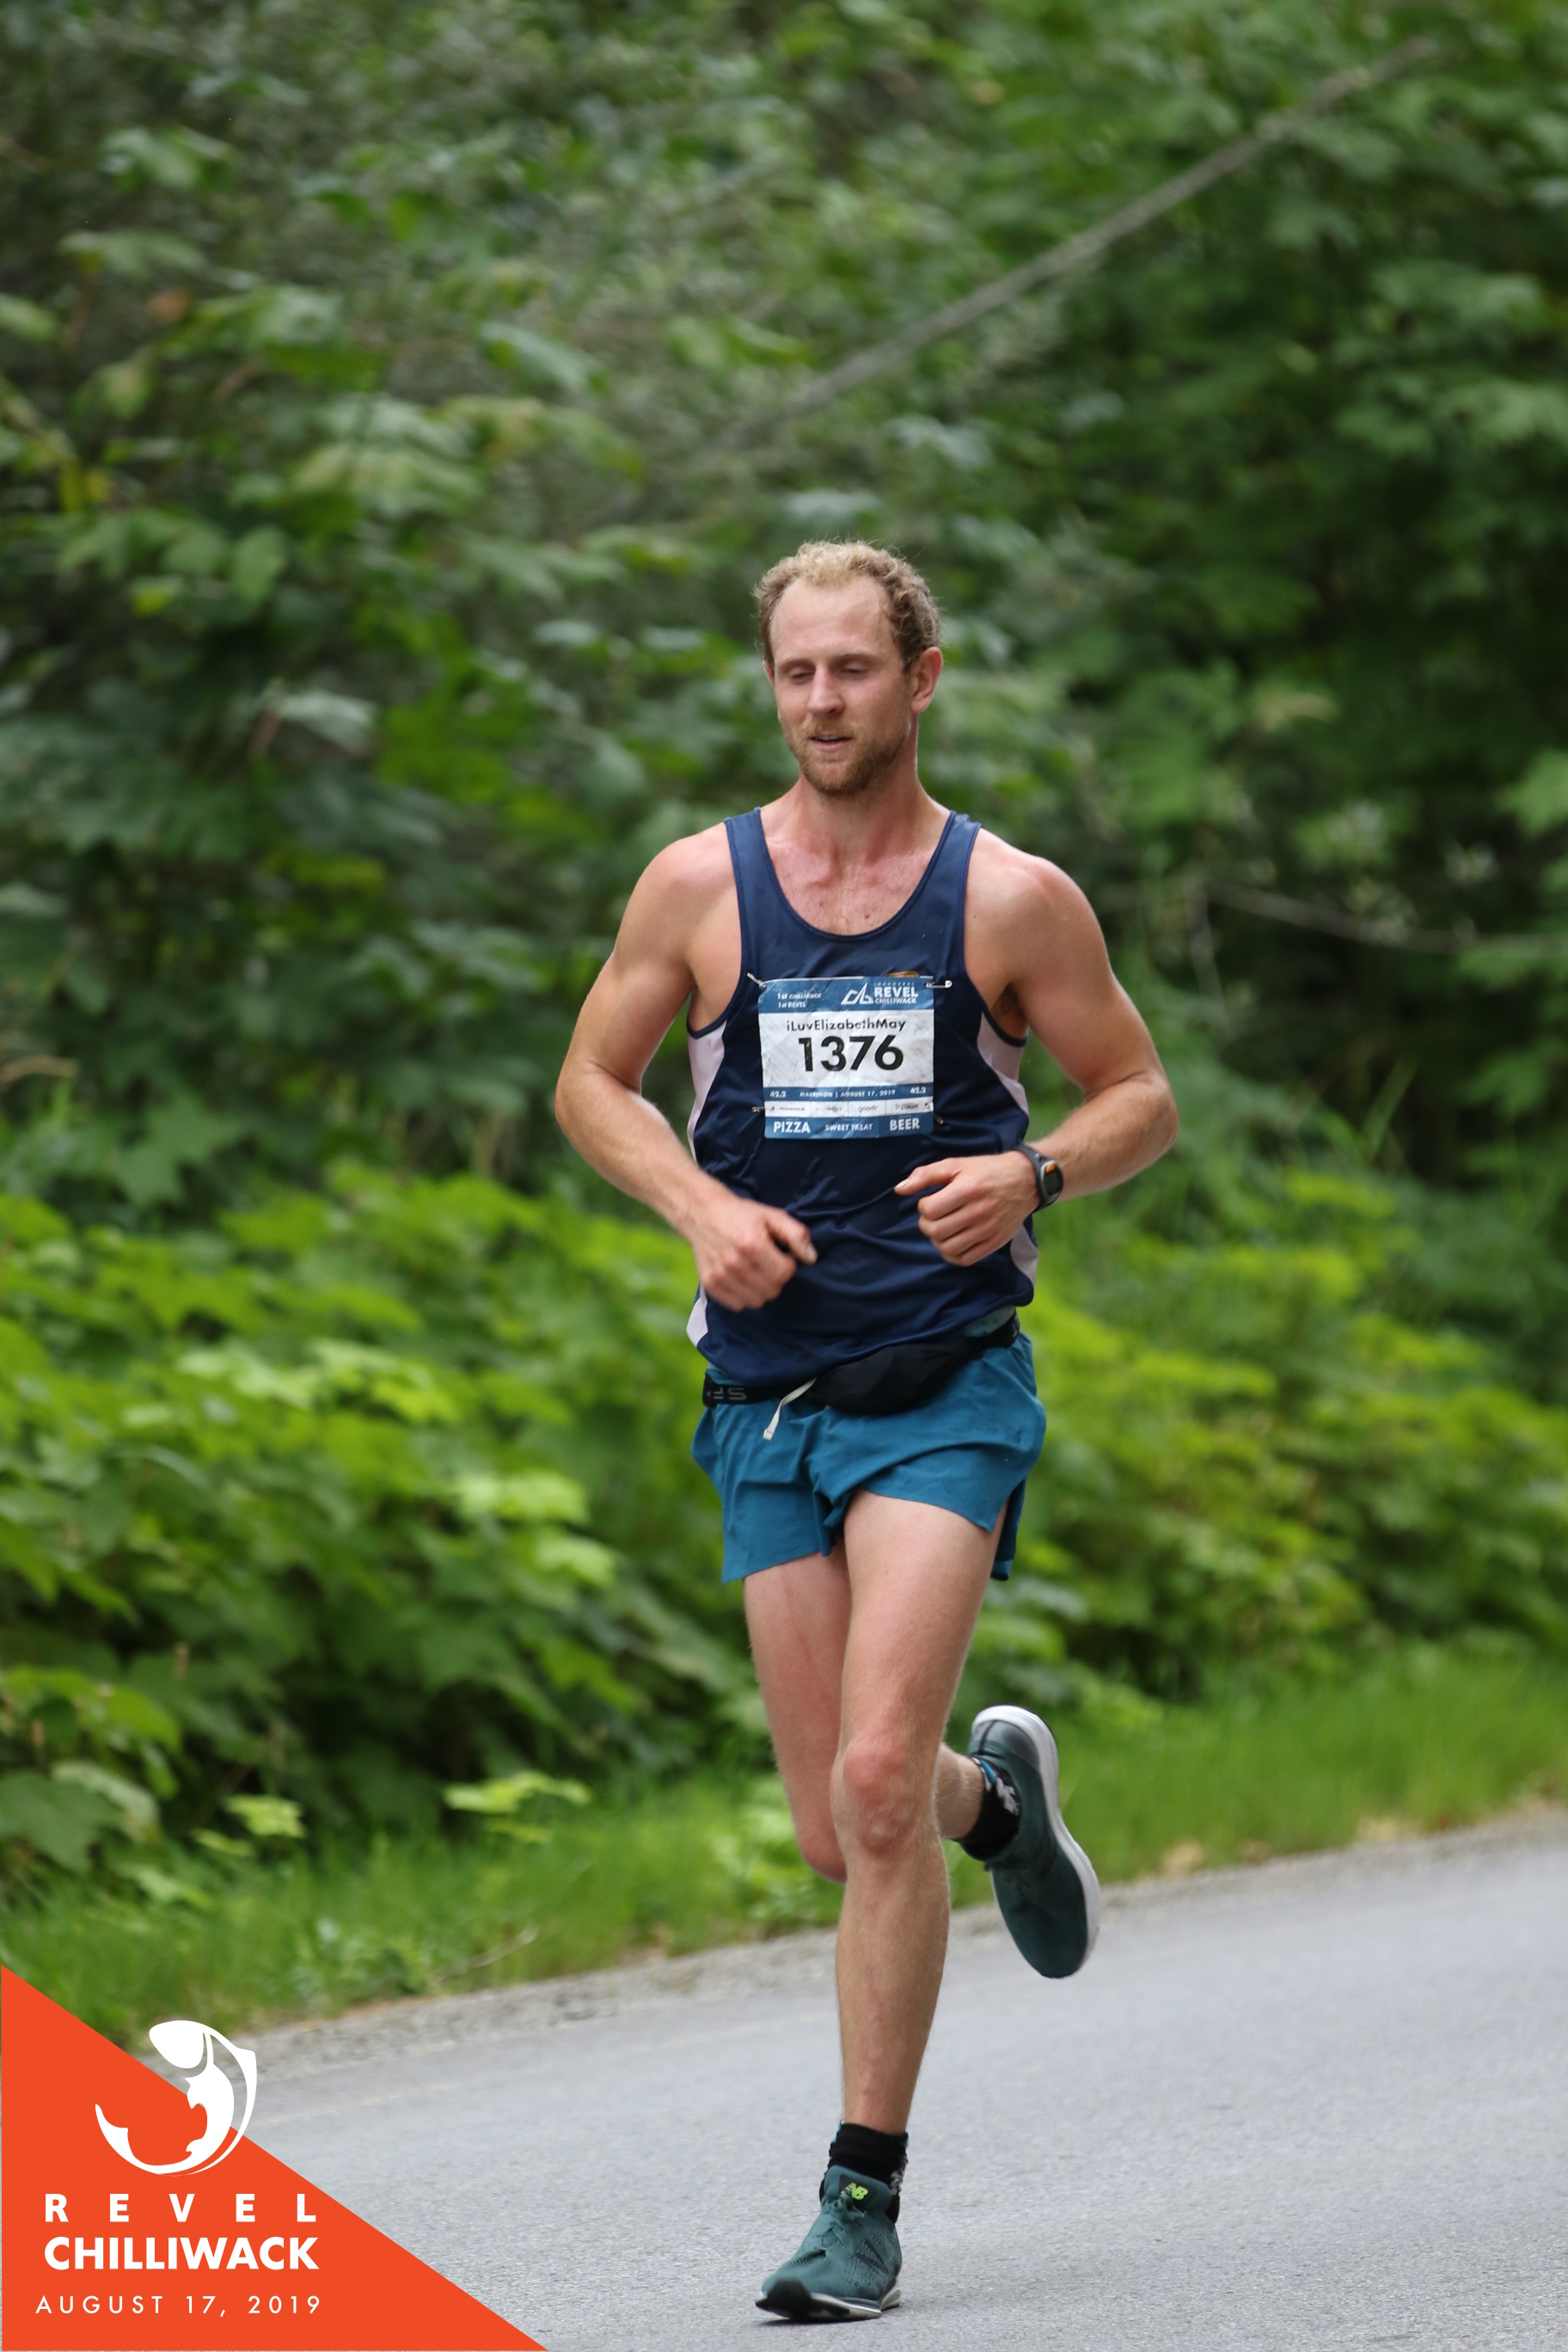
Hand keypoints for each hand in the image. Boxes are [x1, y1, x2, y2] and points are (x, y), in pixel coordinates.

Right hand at [688, 1181, 816, 1308]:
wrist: (702, 1213)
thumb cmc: (741, 1214)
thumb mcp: (772, 1216)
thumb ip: (796, 1234)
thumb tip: (811, 1258)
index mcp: (752, 1245)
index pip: (784, 1274)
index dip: (788, 1266)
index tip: (782, 1256)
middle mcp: (735, 1263)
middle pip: (772, 1290)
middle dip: (776, 1278)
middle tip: (769, 1263)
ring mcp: (720, 1276)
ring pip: (757, 1301)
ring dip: (761, 1289)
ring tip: (756, 1271)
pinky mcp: (710, 1284)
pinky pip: (738, 1305)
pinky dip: (744, 1295)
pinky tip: (742, 1279)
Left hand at [894, 1152, 1039, 1265]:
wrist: (1026, 1181)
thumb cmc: (986, 1170)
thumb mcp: (956, 1165)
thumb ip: (926, 1175)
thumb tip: (900, 1190)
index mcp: (967, 1189)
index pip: (930, 1210)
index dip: (923, 1207)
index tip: (930, 1201)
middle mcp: (978, 1211)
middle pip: (936, 1231)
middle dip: (927, 1224)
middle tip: (933, 1217)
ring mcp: (988, 1230)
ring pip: (948, 1248)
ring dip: (937, 1240)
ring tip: (942, 1229)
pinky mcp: (995, 1242)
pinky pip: (965, 1259)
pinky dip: (952, 1254)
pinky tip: (952, 1241)